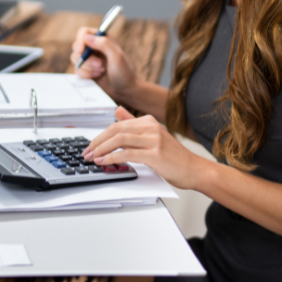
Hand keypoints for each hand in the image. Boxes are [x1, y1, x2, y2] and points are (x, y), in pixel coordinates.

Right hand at [70, 27, 140, 101]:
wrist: (124, 90)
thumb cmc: (123, 72)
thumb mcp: (116, 56)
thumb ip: (103, 44)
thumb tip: (86, 37)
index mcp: (102, 39)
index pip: (84, 32)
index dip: (80, 40)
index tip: (81, 51)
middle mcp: (94, 47)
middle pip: (77, 46)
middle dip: (86, 58)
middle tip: (99, 65)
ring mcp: (89, 59)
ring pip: (75, 59)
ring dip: (87, 67)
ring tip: (101, 71)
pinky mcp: (85, 70)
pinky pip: (77, 70)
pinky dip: (86, 74)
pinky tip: (97, 76)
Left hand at [83, 107, 206, 190]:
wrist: (194, 169)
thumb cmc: (173, 157)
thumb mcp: (153, 136)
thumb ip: (133, 124)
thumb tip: (117, 111)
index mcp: (148, 121)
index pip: (117, 125)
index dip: (100, 136)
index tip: (90, 146)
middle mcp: (151, 127)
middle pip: (115, 130)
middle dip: (97, 142)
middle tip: (86, 153)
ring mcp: (154, 139)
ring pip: (119, 140)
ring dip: (101, 149)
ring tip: (92, 158)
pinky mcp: (155, 154)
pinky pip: (127, 153)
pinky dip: (112, 157)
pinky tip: (104, 161)